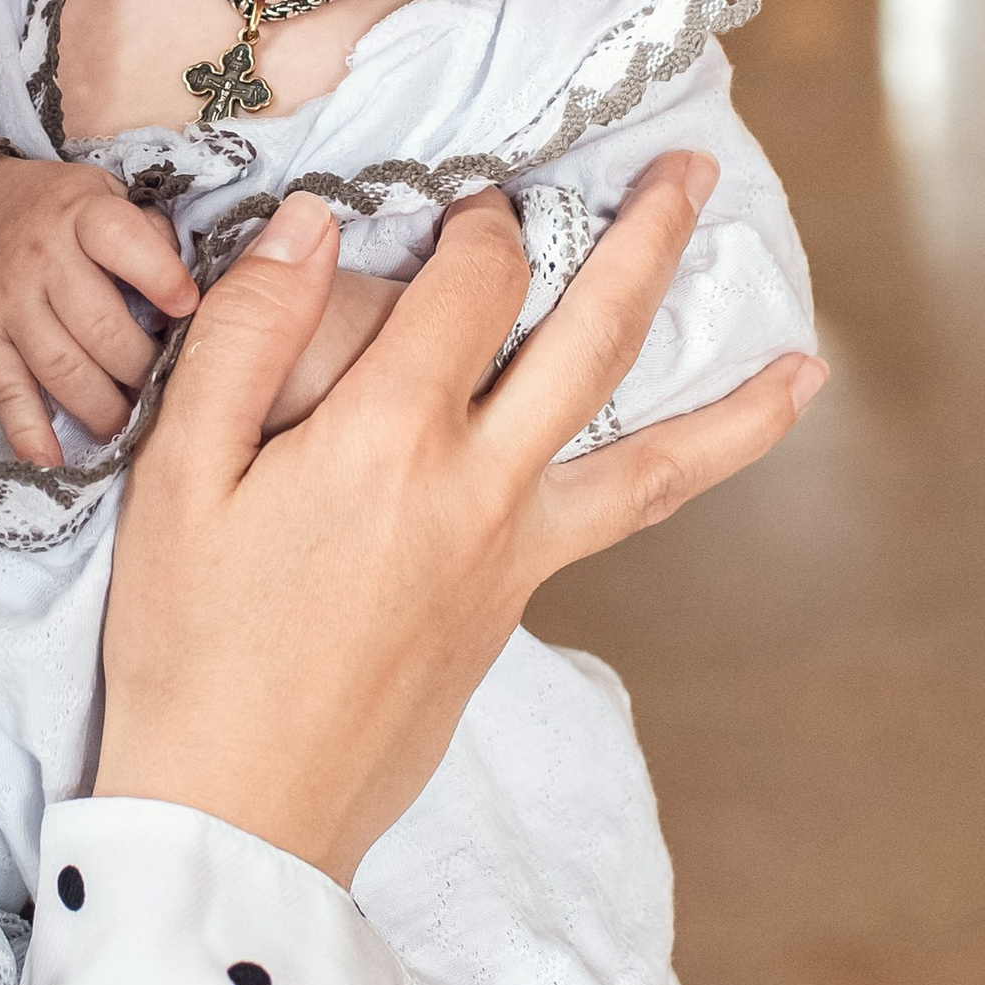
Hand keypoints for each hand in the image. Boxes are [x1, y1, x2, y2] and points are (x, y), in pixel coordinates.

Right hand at [0, 150, 199, 466]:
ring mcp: (6, 302)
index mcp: (81, 213)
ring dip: (102, 408)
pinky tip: (54, 460)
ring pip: (61, 367)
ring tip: (129, 428)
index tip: (189, 309)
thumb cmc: (53, 213)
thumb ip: (150, 233)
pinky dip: (27, 431)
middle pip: (99, 325)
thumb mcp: (103, 194)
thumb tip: (201, 288)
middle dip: (141, 368)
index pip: (120, 240)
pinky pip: (4, 392)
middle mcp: (40, 257)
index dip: (158, 275)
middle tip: (169, 394)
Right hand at [99, 159, 825, 882]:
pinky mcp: (516, 609)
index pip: (476, 284)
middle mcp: (479, 489)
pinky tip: (695, 463)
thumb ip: (247, 334)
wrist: (239, 813)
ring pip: (653, 459)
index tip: (473, 198)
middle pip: (595, 340)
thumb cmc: (187, 645)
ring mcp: (513, 556)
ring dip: (734, 400)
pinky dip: (677, 481)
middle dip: (650, 242)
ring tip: (807, 362)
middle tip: (694, 170)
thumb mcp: (177, 476)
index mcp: (389, 441)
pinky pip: (618, 521)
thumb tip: (308, 222)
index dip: (481, 220)